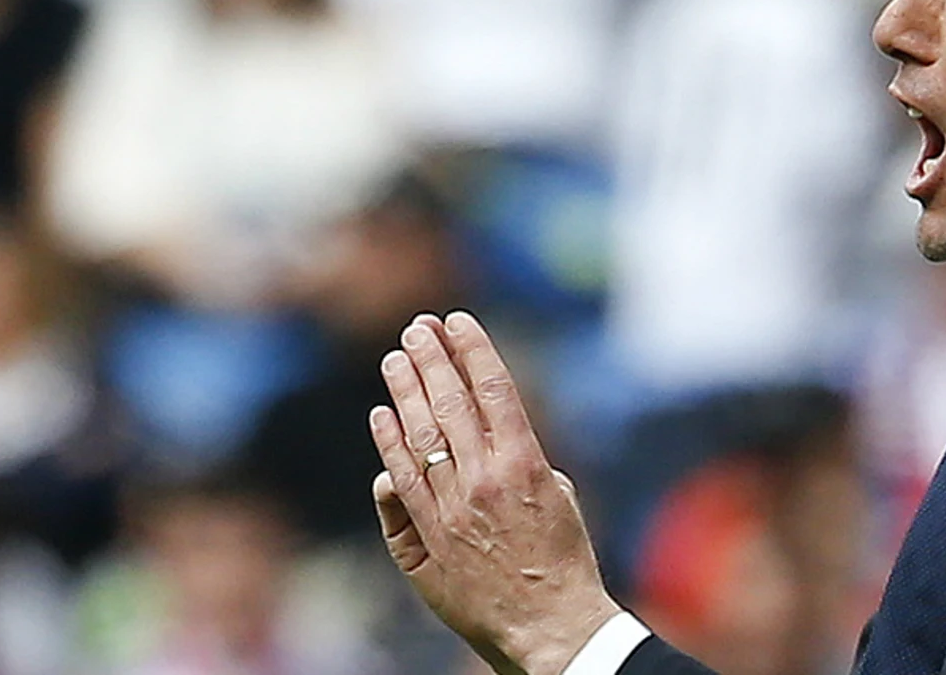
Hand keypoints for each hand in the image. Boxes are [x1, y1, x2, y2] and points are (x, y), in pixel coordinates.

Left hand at [370, 311, 621, 674]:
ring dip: (404, 391)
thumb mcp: (561, 496)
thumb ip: (522, 459)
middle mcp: (485, 479)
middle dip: (431, 358)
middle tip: (416, 327)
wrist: (550, 627)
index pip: (492, 388)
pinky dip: (389, 447)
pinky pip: (402, 483)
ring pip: (420, 435)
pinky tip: (381, 417)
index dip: (471, 348)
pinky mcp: (429, 538)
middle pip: (450, 402)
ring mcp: (452, 508)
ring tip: (394, 358)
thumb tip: (475, 440)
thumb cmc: (564, 561)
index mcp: (526, 463)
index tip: (456, 320)